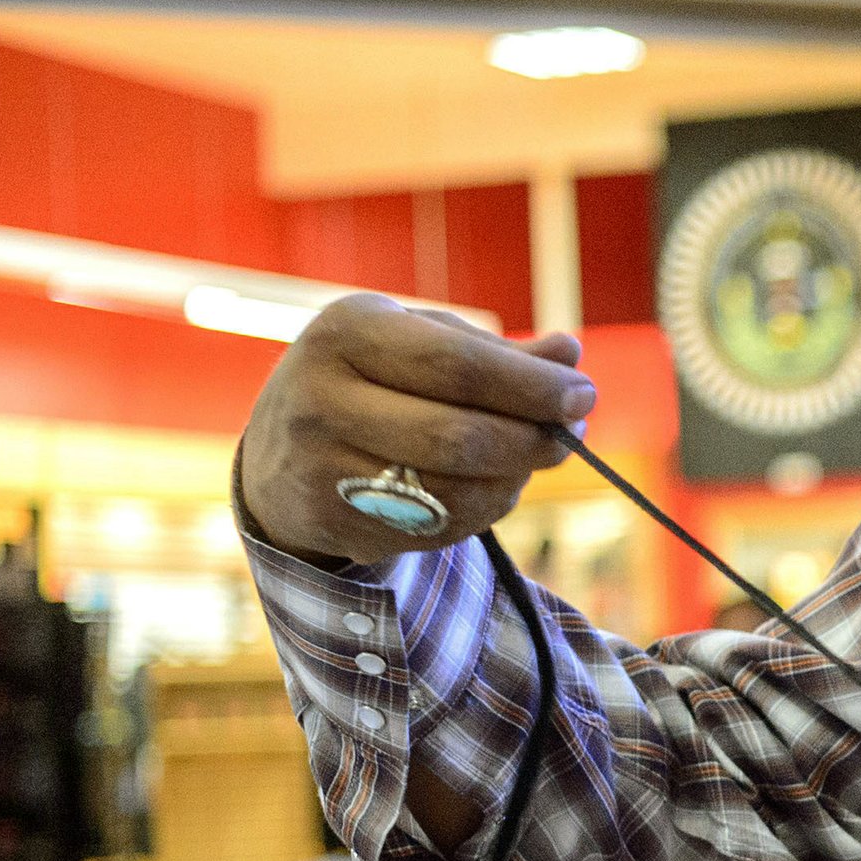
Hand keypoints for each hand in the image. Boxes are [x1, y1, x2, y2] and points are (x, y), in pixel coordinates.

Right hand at [236, 295, 595, 565]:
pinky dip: (485, 510)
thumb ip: (495, 352)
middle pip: (457, 435)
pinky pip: (437, 528)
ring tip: (536, 456)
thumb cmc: (370, 383)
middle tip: (573, 433)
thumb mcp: (415, 344)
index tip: (584, 394)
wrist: (276, 459)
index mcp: (346, 333)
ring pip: (452, 491)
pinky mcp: (335, 523)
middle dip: (532, 438)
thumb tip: (569, 351)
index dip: (530, 385)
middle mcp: (321, 397)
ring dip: (515, 479)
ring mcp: (322, 467)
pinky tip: (496, 486)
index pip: (456, 364)